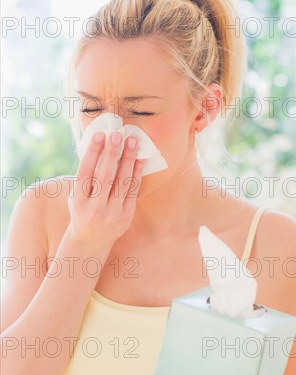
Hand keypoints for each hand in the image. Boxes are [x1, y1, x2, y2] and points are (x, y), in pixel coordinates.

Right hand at [68, 131, 144, 249]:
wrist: (91, 240)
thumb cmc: (82, 210)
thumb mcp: (77, 196)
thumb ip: (86, 176)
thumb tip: (100, 146)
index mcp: (78, 201)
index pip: (85, 172)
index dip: (92, 153)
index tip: (100, 135)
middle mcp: (94, 208)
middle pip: (105, 176)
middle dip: (112, 154)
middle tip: (118, 135)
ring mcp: (111, 213)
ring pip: (122, 182)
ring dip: (128, 160)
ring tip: (132, 142)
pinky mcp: (126, 216)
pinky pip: (133, 191)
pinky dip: (137, 174)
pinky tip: (140, 159)